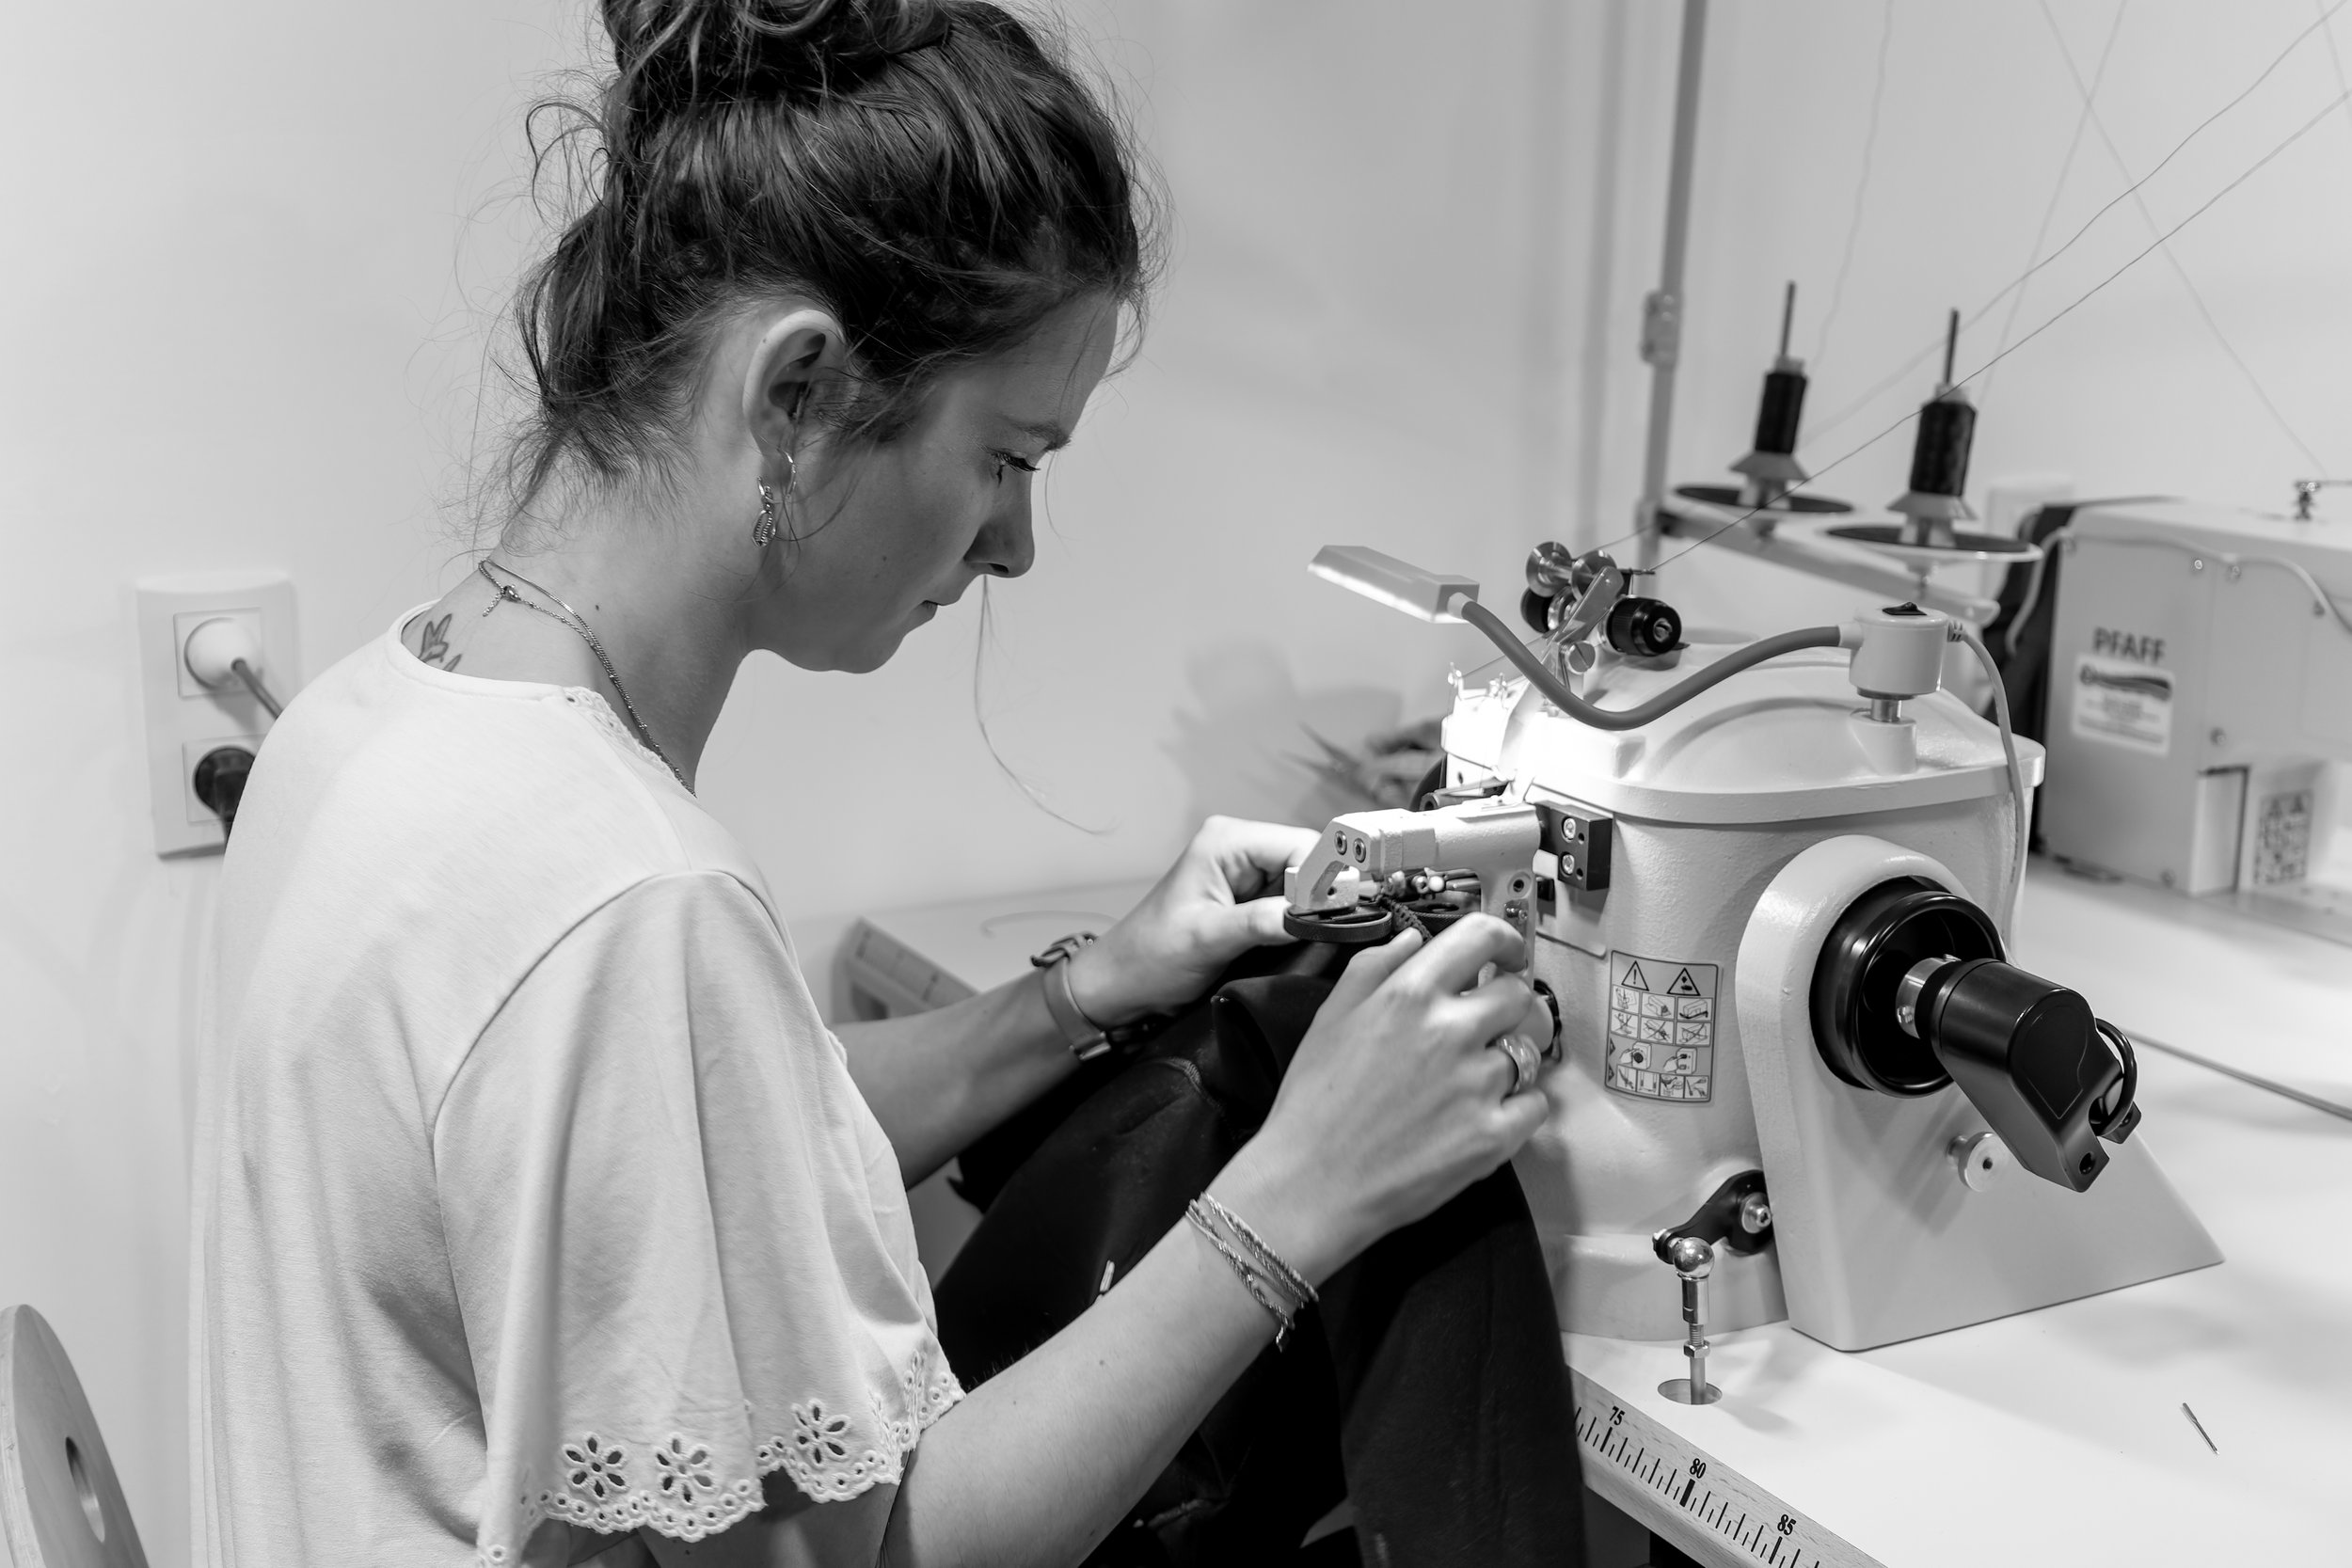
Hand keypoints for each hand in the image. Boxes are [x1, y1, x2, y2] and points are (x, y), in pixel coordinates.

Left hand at [1068, 816, 1320, 1023]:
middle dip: (1322, 895)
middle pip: (1308, 861)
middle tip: (1333, 931)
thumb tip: (1314, 915)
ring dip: (1312, 910)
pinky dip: (1300, 920)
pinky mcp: (1248, 897)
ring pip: (1305, 883)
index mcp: (1226, 840)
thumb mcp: (1207, 939)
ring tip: (1313, 939)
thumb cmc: (1150, 958)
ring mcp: (1244, 872)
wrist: (1120, 984)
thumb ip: (1261, 922)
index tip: (1340, 916)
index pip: (1301, 845)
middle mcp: (1239, 846)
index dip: (1326, 879)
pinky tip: (1299, 939)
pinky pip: (1291, 901)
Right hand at [1211, 915, 1550, 1283]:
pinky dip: (1521, 1105)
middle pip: (1519, 994)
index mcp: (1410, 994)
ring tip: (1479, 1074)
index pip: (1482, 936)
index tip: (1505, 954)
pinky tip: (1487, 1111)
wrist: (1311, 1184)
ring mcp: (1477, 1085)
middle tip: (1488, 1023)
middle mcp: (1451, 1031)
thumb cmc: (1313, 1103)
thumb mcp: (1330, 1017)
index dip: (1504, 940)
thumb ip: (1373, 967)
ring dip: (1511, 1055)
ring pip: (1529, 1049)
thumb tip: (1412, 940)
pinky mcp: (1493, 1136)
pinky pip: (1536, 1103)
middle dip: (1508, 1003)